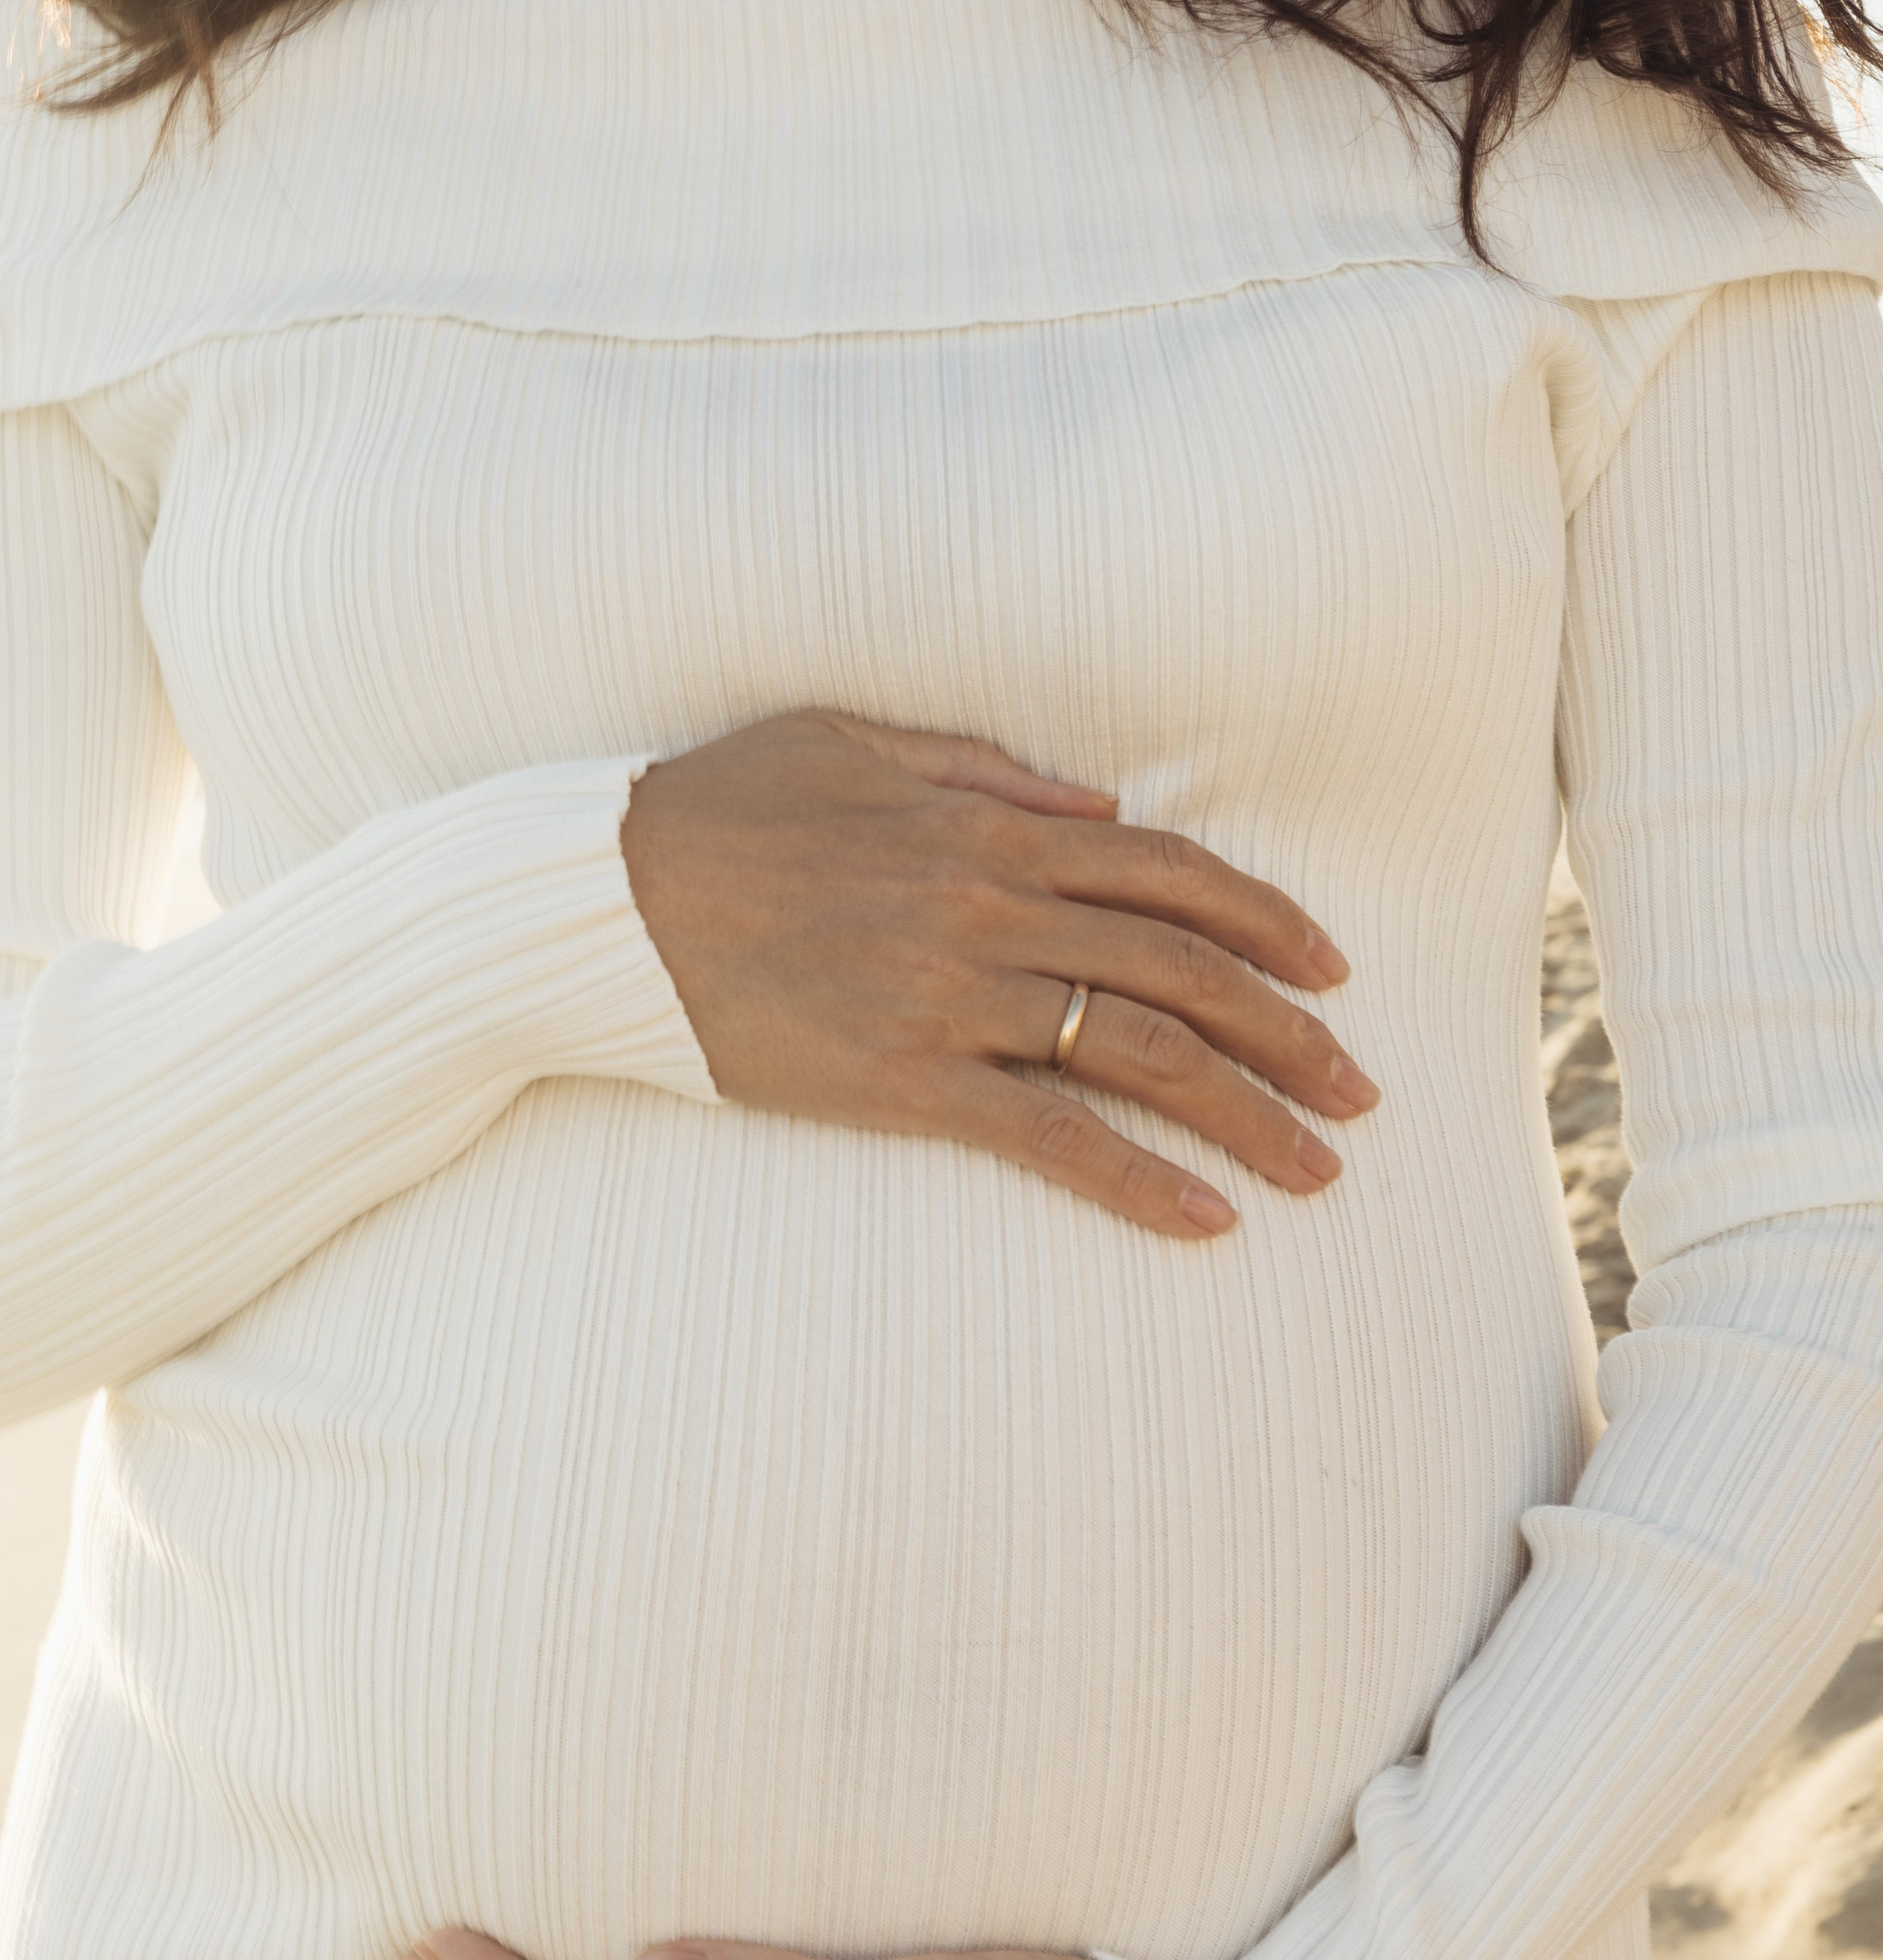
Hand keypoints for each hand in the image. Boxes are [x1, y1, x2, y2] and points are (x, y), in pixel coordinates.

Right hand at [620, 709, 1378, 1238]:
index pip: (1168, 870)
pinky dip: (1136, 1179)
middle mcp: (989, 905)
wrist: (598, 899)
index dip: (1267, 922)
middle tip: (1360, 1094)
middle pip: (1183, 968)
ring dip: (1247, 1114)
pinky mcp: (902, 1080)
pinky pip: (1046, 1136)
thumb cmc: (716, 808)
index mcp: (986, 823)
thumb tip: (1100, 803)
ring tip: (1318, 1169)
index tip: (1333, 975)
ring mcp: (950, 995)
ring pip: (1139, 1052)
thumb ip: (985, 771)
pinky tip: (1204, 1219)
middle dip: (1290, 1035)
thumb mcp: (852, 740)